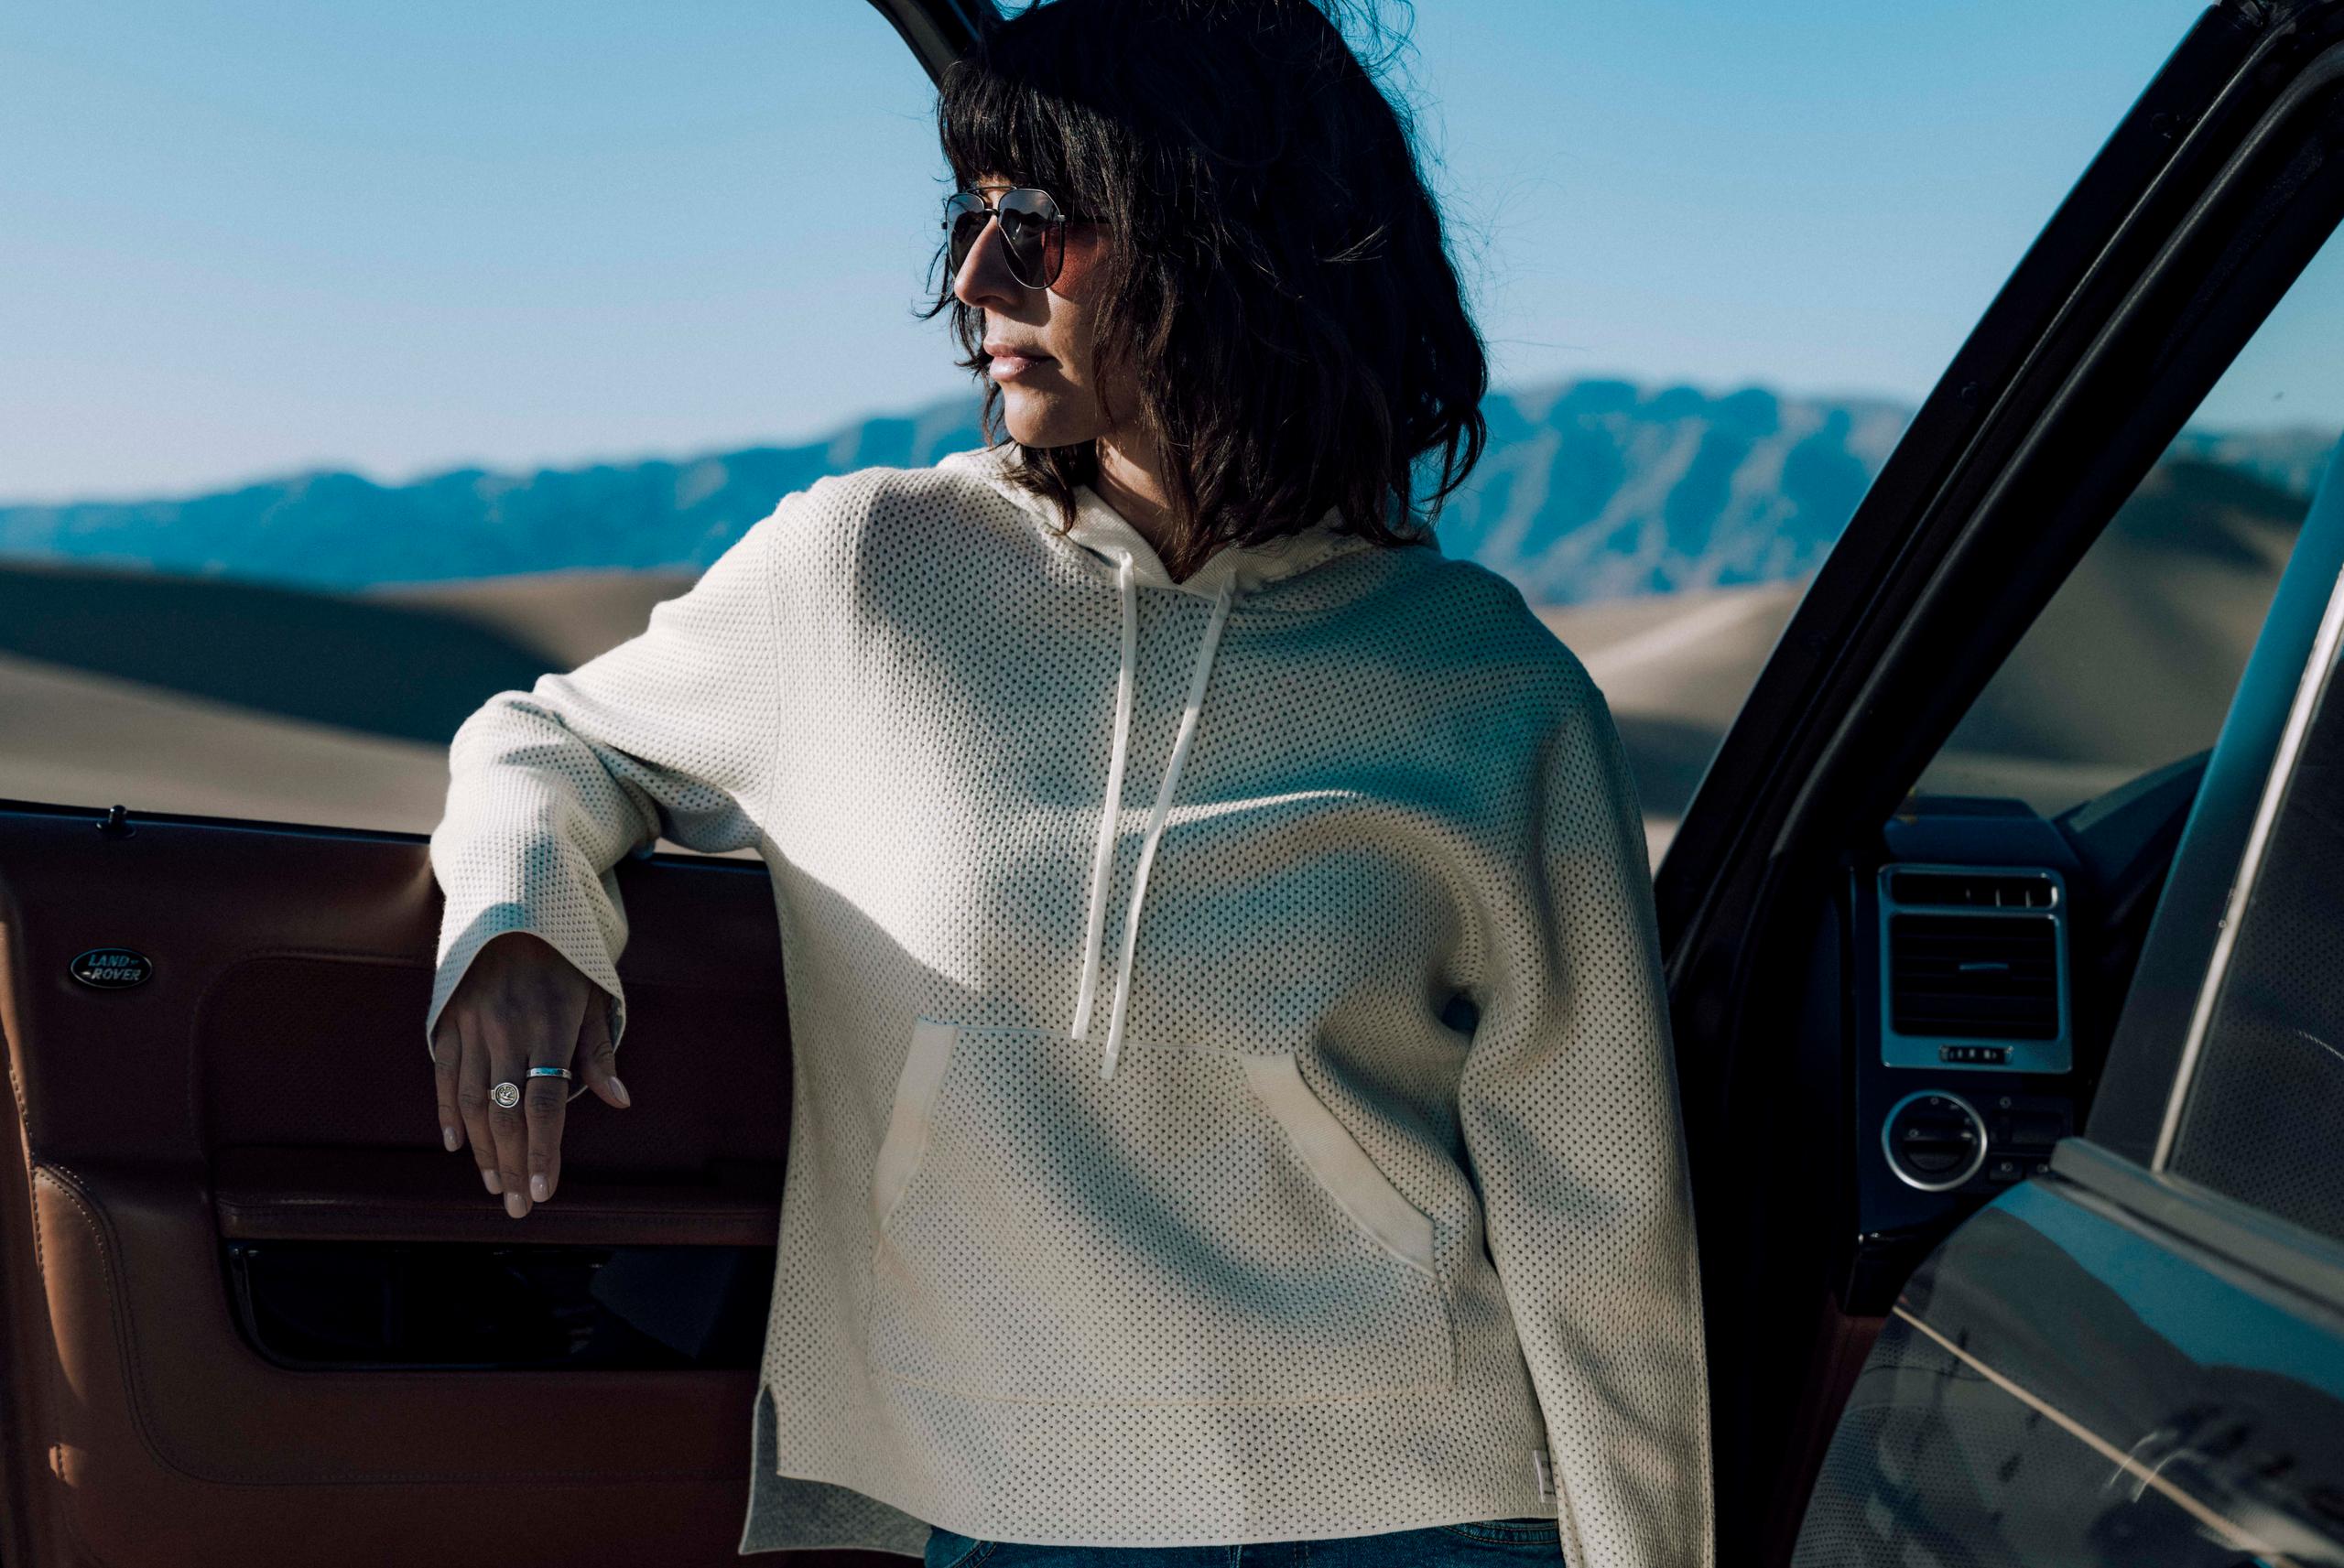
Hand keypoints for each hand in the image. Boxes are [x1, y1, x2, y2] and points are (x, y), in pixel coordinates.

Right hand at [429, 931, 630, 1217]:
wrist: (516, 903)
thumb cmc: (567, 957)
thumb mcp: (595, 995)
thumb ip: (600, 1051)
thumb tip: (620, 1101)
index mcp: (550, 1025)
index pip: (545, 1103)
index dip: (543, 1151)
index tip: (544, 1192)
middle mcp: (507, 1028)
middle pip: (506, 1112)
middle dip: (513, 1165)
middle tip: (518, 1206)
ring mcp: (472, 1023)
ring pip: (471, 1101)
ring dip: (482, 1149)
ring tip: (495, 1184)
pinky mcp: (448, 1018)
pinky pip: (444, 1074)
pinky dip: (447, 1113)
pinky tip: (456, 1145)